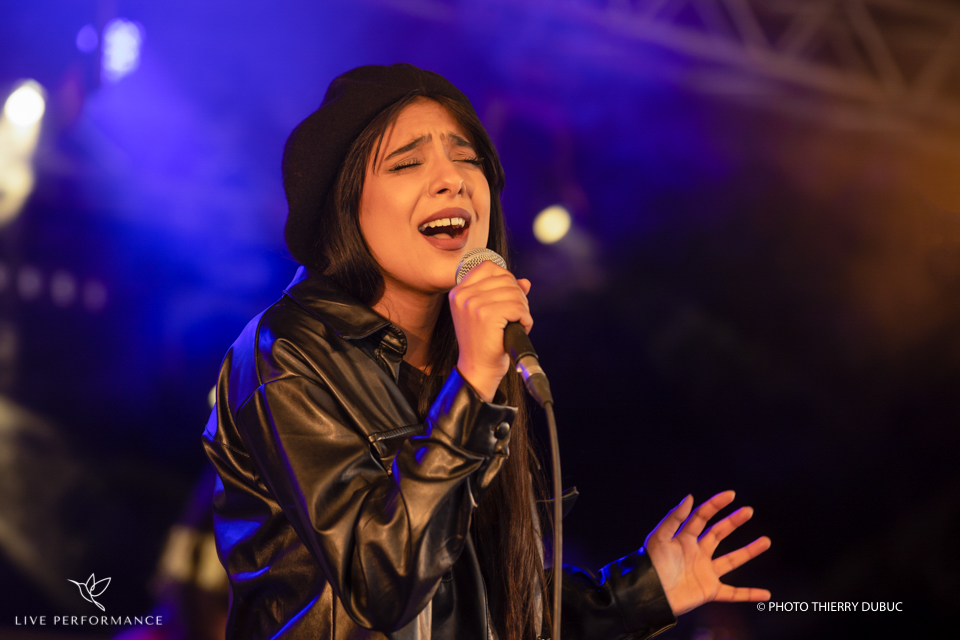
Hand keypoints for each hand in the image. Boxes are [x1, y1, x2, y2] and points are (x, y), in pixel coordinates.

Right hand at [448, 260, 531, 401]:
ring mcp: (473, 304)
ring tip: (515, 323)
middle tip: (515, 316)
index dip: (506, 279)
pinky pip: (518, 307)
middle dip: (518, 297)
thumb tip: (525, 282)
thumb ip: (504, 293)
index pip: (489, 267)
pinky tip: (519, 328)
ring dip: (523, 309)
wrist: (478, 368)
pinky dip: (526, 319)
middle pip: (506, 279)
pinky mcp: (487, 315)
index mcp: (458, 292)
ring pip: (515, 292)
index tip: (507, 298)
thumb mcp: (488, 313)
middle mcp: (463, 295)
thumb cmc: (484, 343)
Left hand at [644, 491, 770, 615]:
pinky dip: (749, 595)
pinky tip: (766, 594)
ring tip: (766, 541)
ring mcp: (705, 572)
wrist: (649, 595)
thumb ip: (674, 518)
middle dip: (733, 521)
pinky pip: (733, 593)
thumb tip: (691, 497)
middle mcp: (697, 553)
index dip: (715, 505)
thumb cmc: (651, 565)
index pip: (702, 517)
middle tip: (748, 511)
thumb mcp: (659, 537)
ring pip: (732, 560)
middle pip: (718, 533)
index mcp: (683, 538)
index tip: (731, 494)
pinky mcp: (709, 591)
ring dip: (749, 551)